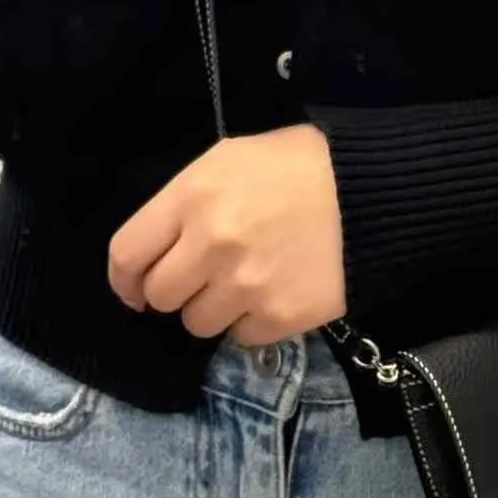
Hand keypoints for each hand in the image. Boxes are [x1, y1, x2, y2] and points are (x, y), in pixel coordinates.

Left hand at [107, 124, 345, 347]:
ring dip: (216, 309)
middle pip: (160, 297)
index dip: (125, 281)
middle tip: (207, 277)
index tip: (135, 290)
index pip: (127, 255)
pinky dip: (254, 322)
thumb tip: (157, 250)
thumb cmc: (298, 166)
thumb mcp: (231, 160)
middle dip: (178, 290)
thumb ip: (186, 201)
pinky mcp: (279, 315)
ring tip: (249, 282)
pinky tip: (276, 291)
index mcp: (192, 196)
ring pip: (197, 324)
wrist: (372, 190)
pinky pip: (241, 338)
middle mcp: (211, 243)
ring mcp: (245, 284)